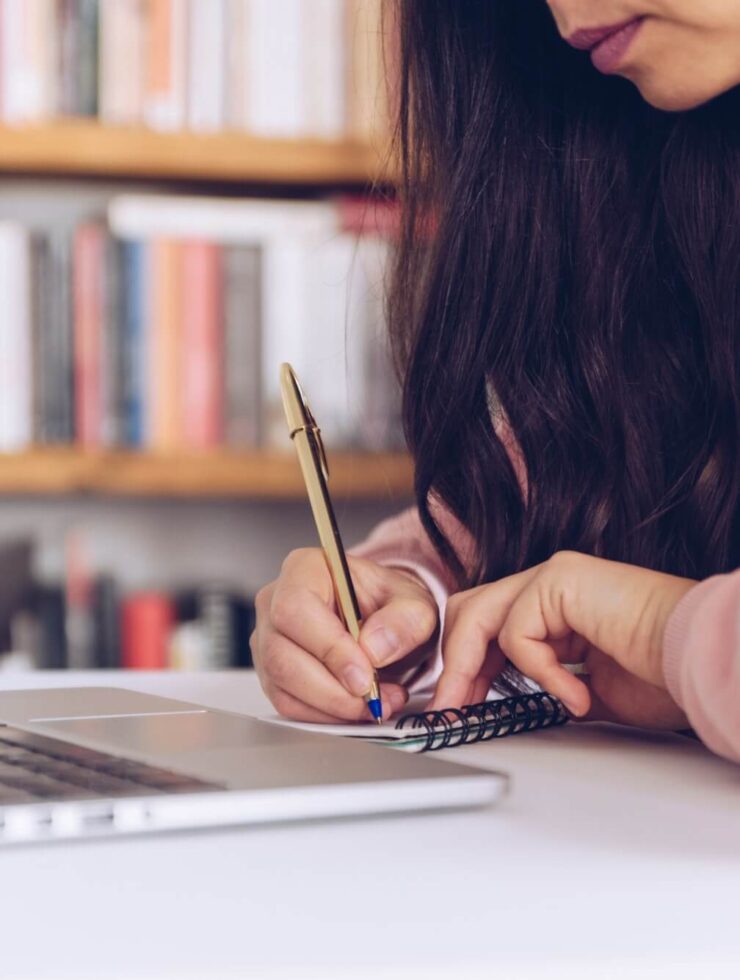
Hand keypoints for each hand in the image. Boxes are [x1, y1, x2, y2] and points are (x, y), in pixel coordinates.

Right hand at [251, 548, 438, 722]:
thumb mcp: (415, 604)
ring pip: (282, 685)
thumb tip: (374, 648)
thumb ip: (405, 620)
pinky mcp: (271, 672)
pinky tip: (357, 706)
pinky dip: (325, 714)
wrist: (383, 620)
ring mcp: (268, 638)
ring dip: (332, 705)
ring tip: (377, 703)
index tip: (365, 676)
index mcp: (305, 569)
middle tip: (375, 699)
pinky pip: (288, 703)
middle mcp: (275, 601)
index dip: (328, 648)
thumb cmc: (390, 604)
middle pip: (282, 654)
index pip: (297, 609)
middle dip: (332, 689)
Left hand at [433, 551, 696, 728]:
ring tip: (472, 709)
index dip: (466, 668)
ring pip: (477, 615)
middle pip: (469, 612)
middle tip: (450, 711)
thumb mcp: (589, 692)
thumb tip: (514, 710)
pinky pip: (518, 632)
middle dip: (455, 665)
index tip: (456, 709)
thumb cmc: (663, 674)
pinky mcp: (561, 579)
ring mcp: (553, 576)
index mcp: (555, 608)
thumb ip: (548, 690)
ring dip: (468, 669)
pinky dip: (538, 671)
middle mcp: (549, 585)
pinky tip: (575, 696)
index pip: (488, 628)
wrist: (701, 660)